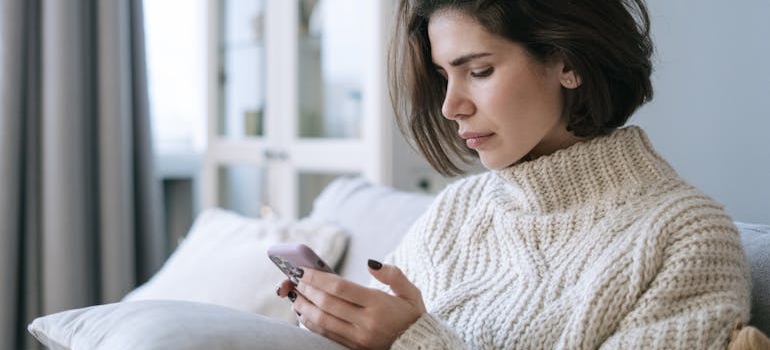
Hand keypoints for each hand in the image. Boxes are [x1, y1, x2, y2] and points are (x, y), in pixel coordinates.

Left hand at [278, 260, 425, 349]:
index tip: (303, 270)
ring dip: (304, 307)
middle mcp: (366, 323)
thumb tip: (370, 263)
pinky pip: (326, 334)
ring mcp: (358, 338)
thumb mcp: (410, 292)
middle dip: (307, 289)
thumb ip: (393, 274)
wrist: (418, 346)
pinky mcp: (354, 348)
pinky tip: (303, 312)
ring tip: (294, 295)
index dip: (318, 278)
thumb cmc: (411, 315)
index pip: (340, 288)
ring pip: (322, 321)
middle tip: (294, 278)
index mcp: (379, 305)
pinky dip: (311, 323)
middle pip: (327, 303)